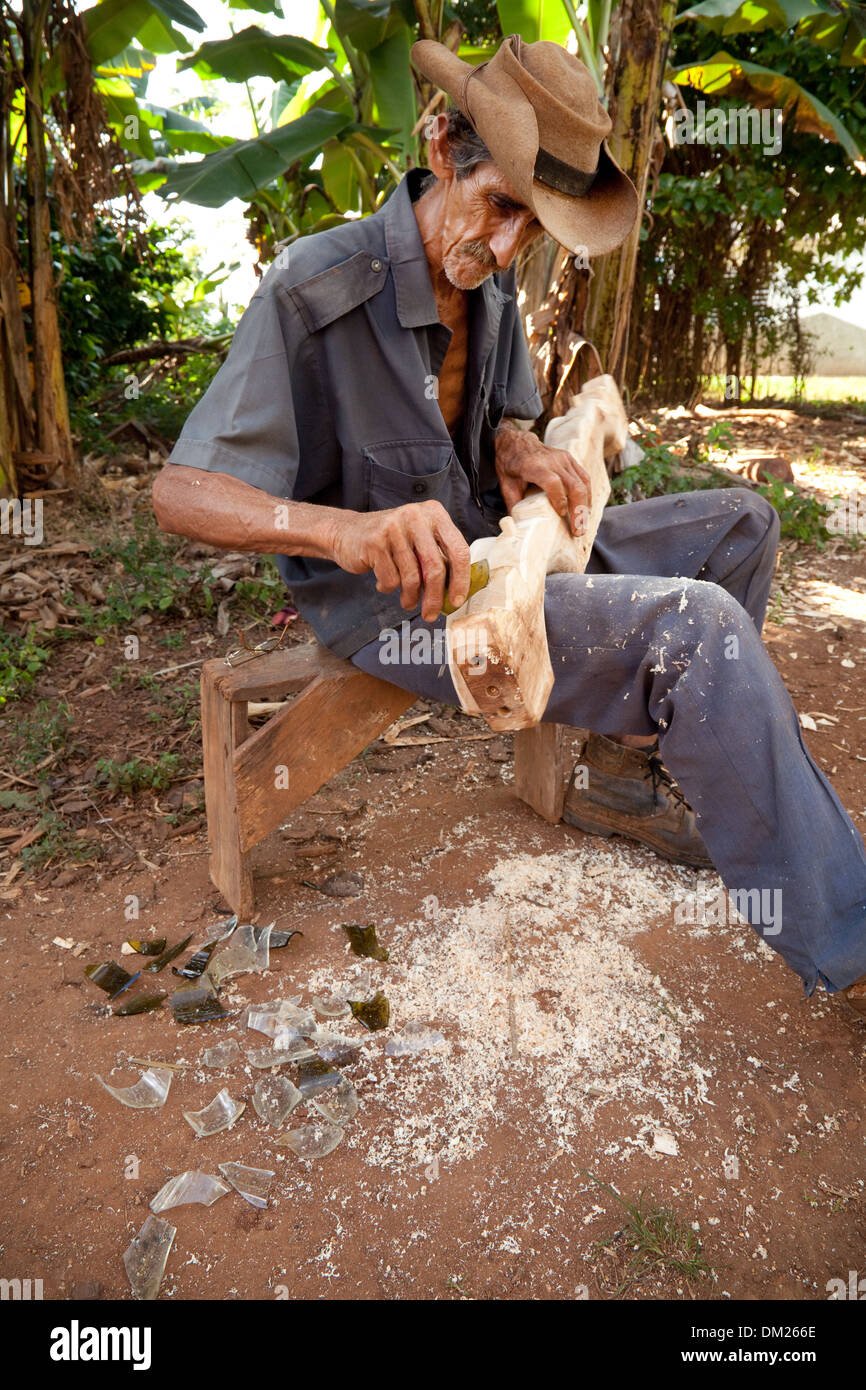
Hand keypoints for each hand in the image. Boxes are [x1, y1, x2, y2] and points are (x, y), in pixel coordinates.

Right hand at [329, 500, 469, 622]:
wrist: (347, 532)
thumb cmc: (391, 542)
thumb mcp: (419, 541)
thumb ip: (439, 559)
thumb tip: (458, 593)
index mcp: (434, 513)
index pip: (459, 550)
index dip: (461, 580)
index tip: (457, 601)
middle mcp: (416, 516)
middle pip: (436, 567)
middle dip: (435, 597)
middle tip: (431, 614)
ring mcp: (394, 527)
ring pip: (412, 577)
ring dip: (410, 597)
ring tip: (407, 601)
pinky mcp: (374, 542)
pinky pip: (390, 579)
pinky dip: (388, 588)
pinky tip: (384, 582)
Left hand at [494, 420, 591, 535]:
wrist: (516, 442)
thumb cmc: (510, 465)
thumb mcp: (506, 485)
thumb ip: (513, 505)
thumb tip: (518, 528)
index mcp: (534, 466)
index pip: (553, 482)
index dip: (559, 500)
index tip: (561, 514)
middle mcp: (552, 460)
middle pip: (574, 485)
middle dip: (579, 510)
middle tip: (578, 531)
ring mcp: (564, 458)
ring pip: (583, 483)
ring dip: (585, 506)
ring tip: (583, 525)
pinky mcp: (570, 459)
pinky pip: (584, 478)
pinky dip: (587, 495)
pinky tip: (586, 510)